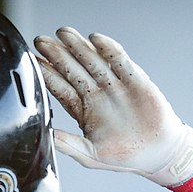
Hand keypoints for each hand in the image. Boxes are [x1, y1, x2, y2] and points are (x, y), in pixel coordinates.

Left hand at [33, 27, 192, 185]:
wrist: (158, 153)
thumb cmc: (124, 156)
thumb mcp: (91, 156)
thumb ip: (69, 145)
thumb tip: (49, 136)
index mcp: (84, 109)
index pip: (61, 88)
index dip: (47, 74)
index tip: (34, 62)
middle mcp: (97, 93)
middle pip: (73, 69)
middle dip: (57, 55)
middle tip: (42, 41)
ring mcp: (115, 85)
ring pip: (93, 61)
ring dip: (79, 47)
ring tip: (64, 34)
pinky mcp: (135, 80)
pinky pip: (120, 61)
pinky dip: (109, 49)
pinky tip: (96, 39)